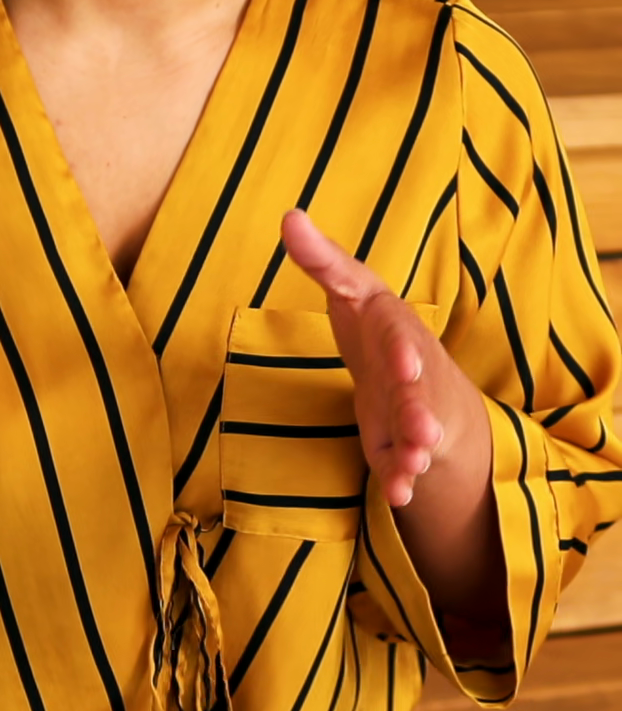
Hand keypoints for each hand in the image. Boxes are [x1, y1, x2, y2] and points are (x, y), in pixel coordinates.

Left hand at [280, 208, 484, 509]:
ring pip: (418, 432)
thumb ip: (320, 258)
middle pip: (418, 393)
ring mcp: (413, 408)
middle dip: (420, 412)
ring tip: (415, 468)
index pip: (399, 336)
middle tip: (422, 434)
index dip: (403, 353)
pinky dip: (402, 478)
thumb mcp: (349, 287)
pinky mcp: (403, 441)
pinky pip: (405, 462)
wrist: (412, 372)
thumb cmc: (374, 322)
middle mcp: (412, 368)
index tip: (405, 368)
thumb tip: (289, 216)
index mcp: (395, 327)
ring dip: (416, 450)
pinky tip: (397, 494)